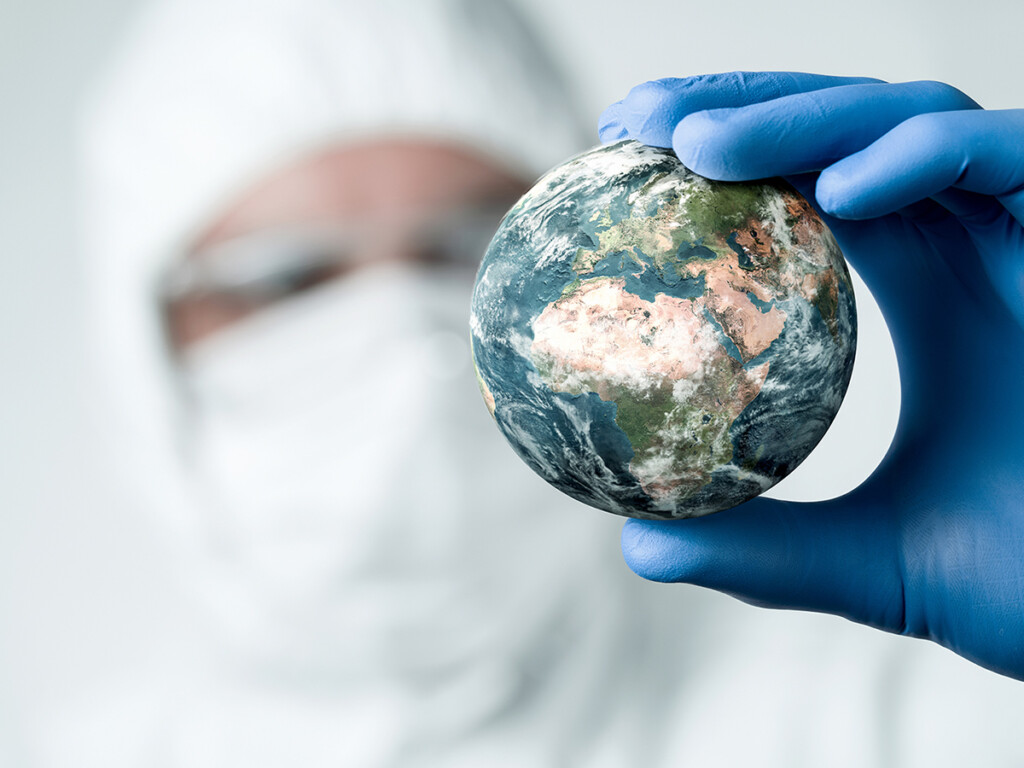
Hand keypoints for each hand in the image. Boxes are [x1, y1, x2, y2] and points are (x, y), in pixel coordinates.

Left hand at [600, 72, 1023, 679]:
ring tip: (695, 144)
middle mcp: (969, 242)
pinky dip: (924, 156)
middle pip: (840, 131)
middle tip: (629, 120)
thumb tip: (637, 546)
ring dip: (803, 118)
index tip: (618, 167)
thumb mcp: (876, 561)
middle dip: (738, 110)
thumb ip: (766, 547)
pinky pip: (1009, 157)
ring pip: (911, 121)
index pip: (802, 189)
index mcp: (920, 288)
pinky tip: (837, 187)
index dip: (715, 167)